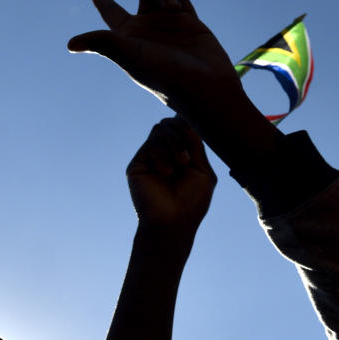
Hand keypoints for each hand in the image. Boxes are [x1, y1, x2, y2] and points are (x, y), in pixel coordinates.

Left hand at [67, 0, 242, 118]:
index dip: (103, 0)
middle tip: (171, 9)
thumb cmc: (164, 76)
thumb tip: (70, 43)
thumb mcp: (130, 56)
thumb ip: (103, 43)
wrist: (203, 87)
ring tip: (179, 9)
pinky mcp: (189, 19)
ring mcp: (168, 22)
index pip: (111, 12)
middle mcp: (147, 27)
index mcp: (127, 36)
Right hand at [127, 118, 215, 235]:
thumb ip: (194, 144)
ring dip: (175, 144)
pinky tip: (166, 174)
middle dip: (183, 131)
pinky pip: (151, 145)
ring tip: (181, 164)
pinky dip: (162, 157)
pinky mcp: (137, 165)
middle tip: (189, 154)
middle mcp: (165, 153)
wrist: (173, 222)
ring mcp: (150, 158)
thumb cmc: (192, 201)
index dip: (187, 119)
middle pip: (171, 123)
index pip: (182, 126)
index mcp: (182, 153)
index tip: (197, 118)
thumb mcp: (201, 169)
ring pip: (160, 129)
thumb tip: (184, 116)